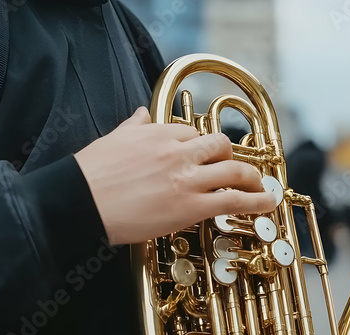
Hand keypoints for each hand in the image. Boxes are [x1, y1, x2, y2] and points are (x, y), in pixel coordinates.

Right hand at [74, 107, 276, 244]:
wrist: (80, 200)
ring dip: (252, 178)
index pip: (192, 132)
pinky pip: (234, 199)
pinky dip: (256, 201)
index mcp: (158, 133)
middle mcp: (178, 151)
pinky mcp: (191, 205)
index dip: (202, 146)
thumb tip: (142, 113)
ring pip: (234, 170)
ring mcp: (187, 178)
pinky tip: (268, 203)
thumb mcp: (113, 139)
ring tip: (261, 187)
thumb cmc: (90, 175)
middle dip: (229, 157)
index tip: (206, 156)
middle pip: (219, 145)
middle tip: (234, 170)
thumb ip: (133, 126)